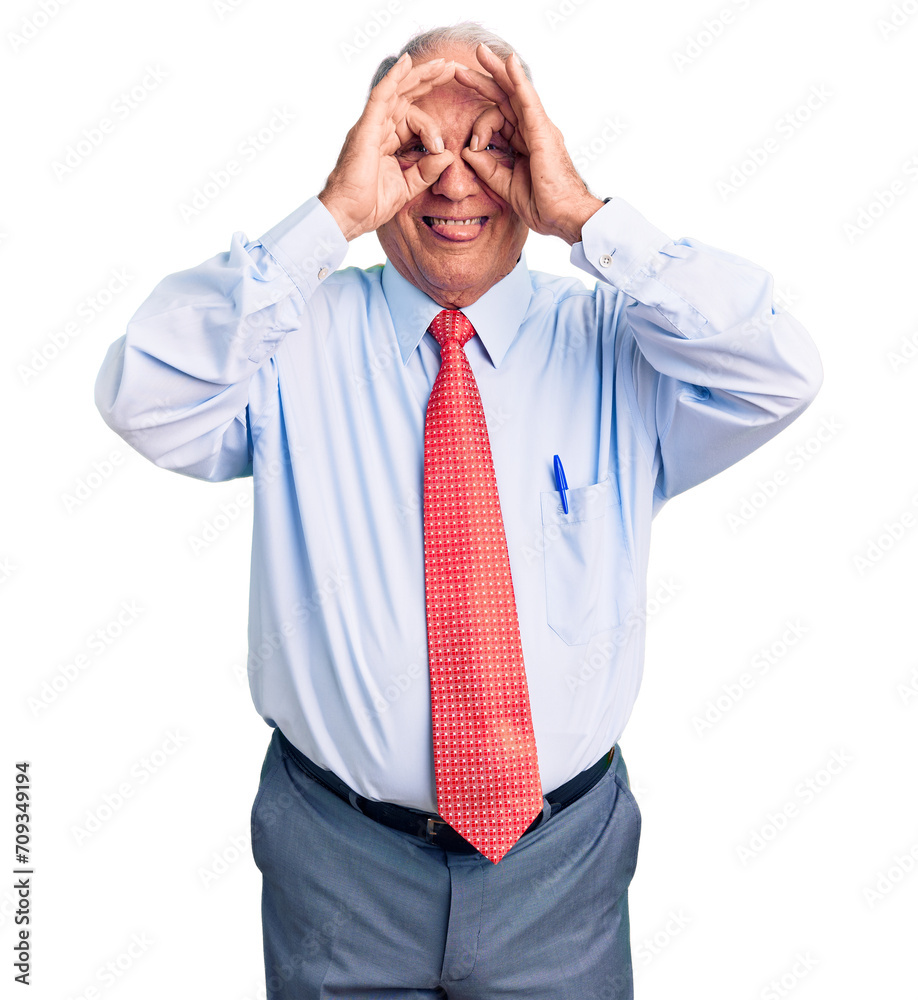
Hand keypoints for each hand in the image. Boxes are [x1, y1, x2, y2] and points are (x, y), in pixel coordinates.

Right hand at [319, 55, 456, 240]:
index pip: (413, 118)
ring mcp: (371, 126)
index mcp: (387, 141)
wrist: (349, 216)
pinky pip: (381, 96)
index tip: (446, 141)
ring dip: (420, 75)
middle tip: (452, 67)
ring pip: (398, 91)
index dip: (433, 122)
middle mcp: (378, 128)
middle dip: (429, 81)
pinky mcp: (366, 128)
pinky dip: (394, 78)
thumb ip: (427, 171)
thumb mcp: (408, 186)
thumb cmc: (370, 205)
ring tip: (443, 64)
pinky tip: (407, 63)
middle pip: (406, 96)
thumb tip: (448, 155)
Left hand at [457, 45, 603, 245]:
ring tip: (478, 52)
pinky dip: (518, 81)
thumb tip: (467, 151)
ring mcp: (539, 129)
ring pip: (514, 92)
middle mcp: (533, 130)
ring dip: (496, 71)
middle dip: (484, 79)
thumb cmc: (543, 205)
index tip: (470, 145)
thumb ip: (488, 168)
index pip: (499, 119)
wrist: (564, 217)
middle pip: (505, 98)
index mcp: (525, 143)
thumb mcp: (506, 186)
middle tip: (462, 64)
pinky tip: (508, 63)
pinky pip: (528, 101)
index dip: (479, 123)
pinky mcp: (543, 132)